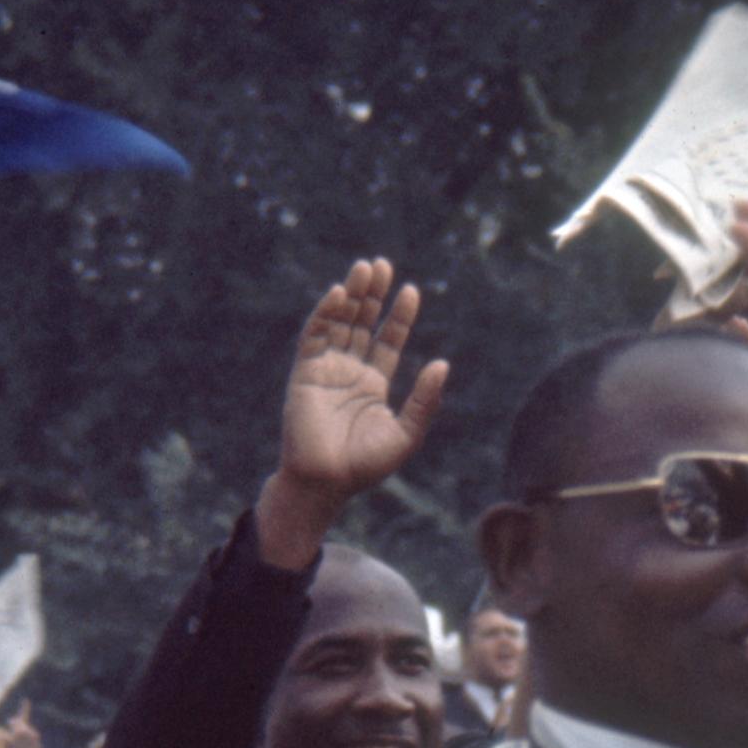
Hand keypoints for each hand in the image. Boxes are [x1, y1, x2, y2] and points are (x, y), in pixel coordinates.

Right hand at [266, 259, 447, 559]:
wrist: (327, 482)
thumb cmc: (366, 466)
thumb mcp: (406, 433)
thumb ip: (424, 400)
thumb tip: (442, 364)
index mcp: (373, 385)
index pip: (388, 340)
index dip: (399, 316)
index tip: (412, 291)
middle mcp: (349, 372)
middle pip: (363, 323)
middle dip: (373, 295)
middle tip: (382, 265)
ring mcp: (326, 370)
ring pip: (340, 323)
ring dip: (353, 295)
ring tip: (366, 268)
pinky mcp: (305, 372)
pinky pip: (315, 336)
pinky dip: (326, 314)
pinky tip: (341, 294)